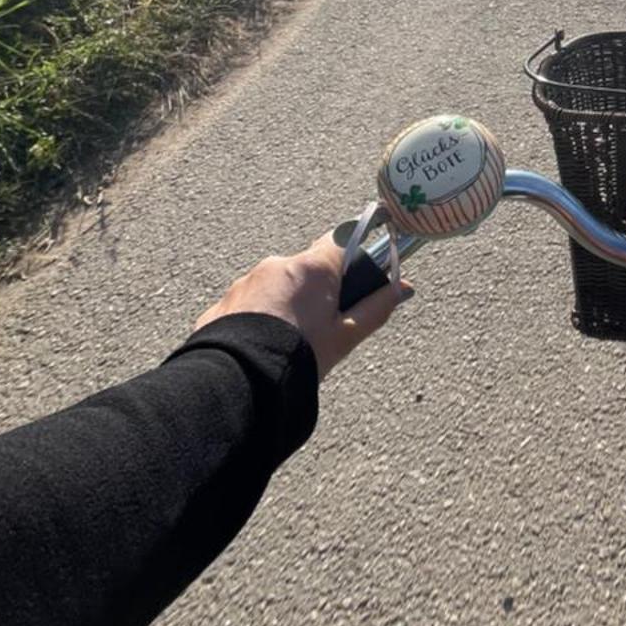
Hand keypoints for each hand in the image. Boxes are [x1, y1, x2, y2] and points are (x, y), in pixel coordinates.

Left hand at [196, 233, 410, 380]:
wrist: (241, 383)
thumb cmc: (298, 357)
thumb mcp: (346, 336)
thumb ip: (377, 307)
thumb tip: (403, 289)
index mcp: (312, 268)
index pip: (340, 242)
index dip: (350, 258)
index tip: (354, 277)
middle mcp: (276, 266)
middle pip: (306, 271)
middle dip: (314, 293)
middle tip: (321, 328)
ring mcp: (245, 284)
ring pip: (274, 288)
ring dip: (283, 307)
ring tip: (287, 343)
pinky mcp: (222, 305)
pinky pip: (246, 306)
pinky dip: (255, 321)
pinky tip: (261, 348)